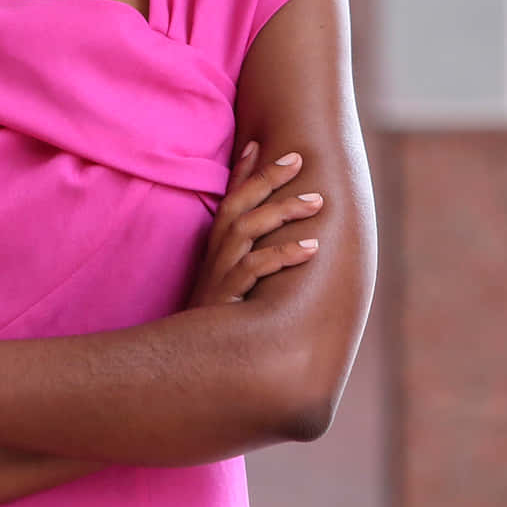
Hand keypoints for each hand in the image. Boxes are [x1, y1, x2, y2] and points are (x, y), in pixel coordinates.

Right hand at [186, 142, 321, 308]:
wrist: (190, 360)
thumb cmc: (215, 318)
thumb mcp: (225, 282)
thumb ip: (244, 255)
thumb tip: (270, 231)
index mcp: (214, 248)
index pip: (230, 199)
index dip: (246, 172)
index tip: (266, 146)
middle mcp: (215, 256)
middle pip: (238, 206)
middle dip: (267, 180)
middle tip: (299, 160)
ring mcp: (220, 275)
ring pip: (247, 231)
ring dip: (282, 212)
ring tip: (316, 201)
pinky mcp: (228, 298)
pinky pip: (254, 270)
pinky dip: (282, 255)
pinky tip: (310, 248)